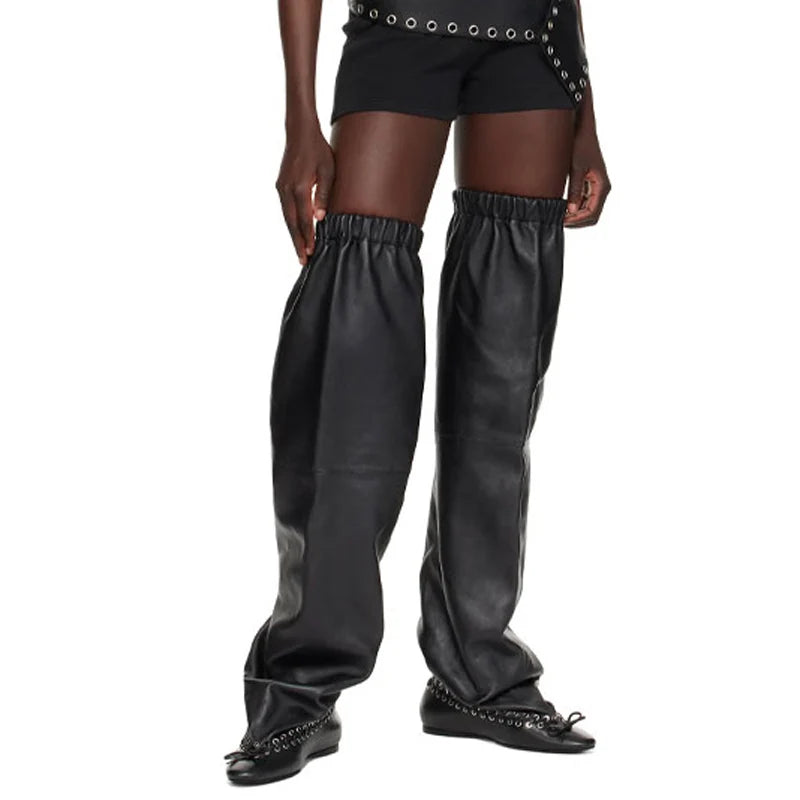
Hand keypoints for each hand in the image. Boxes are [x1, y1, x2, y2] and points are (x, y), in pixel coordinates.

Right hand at [275, 122, 334, 264]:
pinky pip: (285, 210)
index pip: (304, 219)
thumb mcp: (328, 171)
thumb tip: (320, 218)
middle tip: (303, 262)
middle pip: (291, 223)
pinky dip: (291, 223)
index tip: (311, 252)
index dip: (308, 237)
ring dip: (293, 235)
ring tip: (300, 252)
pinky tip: (296, 232)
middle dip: (298, 243)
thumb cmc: (318, 150)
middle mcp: (286, 190)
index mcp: (299, 187)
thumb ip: (323, 195)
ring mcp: (280, 188)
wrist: (299, 132)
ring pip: (286, 218)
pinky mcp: (280, 186)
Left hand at [564, 122, 610, 227]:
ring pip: (588, 211)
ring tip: (558, 214)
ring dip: (574, 216)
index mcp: (602, 185)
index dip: (577, 220)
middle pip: (592, 215)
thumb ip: (575, 190)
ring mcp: (596, 187)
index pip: (592, 213)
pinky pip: (584, 203)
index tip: (561, 221)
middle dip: (576, 221)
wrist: (582, 130)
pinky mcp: (589, 185)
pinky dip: (574, 208)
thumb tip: (571, 210)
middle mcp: (601, 188)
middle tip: (558, 220)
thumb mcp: (576, 168)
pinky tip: (561, 207)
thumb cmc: (581, 145)